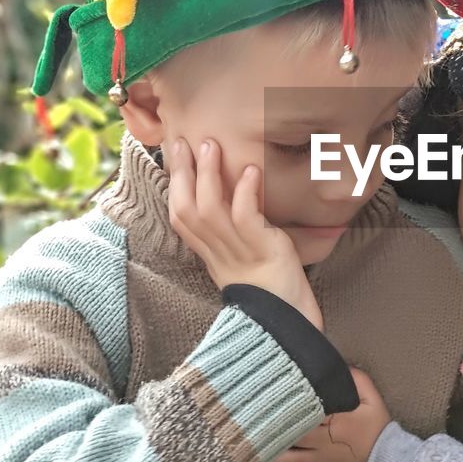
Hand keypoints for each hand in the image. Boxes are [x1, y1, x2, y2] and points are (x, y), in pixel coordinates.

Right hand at [167, 137, 322, 329]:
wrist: (288, 320)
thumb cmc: (271, 287)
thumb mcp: (242, 257)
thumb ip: (232, 232)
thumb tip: (232, 195)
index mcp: (209, 254)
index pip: (179, 216)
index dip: (175, 185)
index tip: (176, 154)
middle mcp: (217, 253)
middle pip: (186, 209)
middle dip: (183, 173)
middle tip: (185, 141)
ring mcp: (238, 252)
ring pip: (210, 209)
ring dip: (208, 175)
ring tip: (212, 145)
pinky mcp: (261, 250)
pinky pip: (245, 218)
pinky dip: (244, 192)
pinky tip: (251, 171)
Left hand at [263, 368, 390, 461]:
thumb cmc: (379, 427)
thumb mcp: (372, 398)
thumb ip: (355, 379)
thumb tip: (336, 365)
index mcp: (335, 419)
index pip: (305, 410)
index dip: (285, 405)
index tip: (268, 398)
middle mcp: (323, 442)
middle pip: (291, 435)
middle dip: (272, 429)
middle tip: (252, 421)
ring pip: (289, 461)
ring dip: (271, 454)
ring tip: (256, 447)